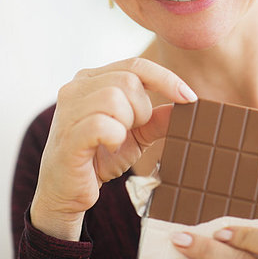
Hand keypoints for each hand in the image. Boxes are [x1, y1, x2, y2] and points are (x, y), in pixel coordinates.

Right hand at [30, 57, 196, 240]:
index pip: (135, 65)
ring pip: (114, 99)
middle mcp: (76, 87)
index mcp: (92, 79)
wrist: (68, 193)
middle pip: (128, 81)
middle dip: (142, 109)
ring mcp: (68, 110)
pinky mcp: (68, 135)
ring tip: (117, 140)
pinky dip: (115, 136)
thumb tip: (188, 104)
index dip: (166, 79)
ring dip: (127, 123)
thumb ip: (157, 118)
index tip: (189, 98)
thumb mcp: (135, 134)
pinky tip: (110, 146)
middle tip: (132, 131)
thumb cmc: (100, 157)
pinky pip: (101, 124)